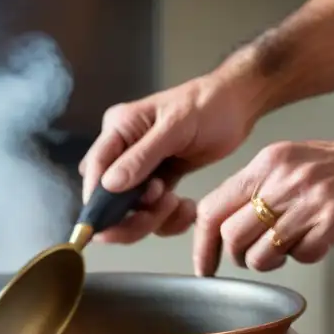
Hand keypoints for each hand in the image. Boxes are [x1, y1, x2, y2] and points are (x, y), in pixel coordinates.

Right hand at [78, 69, 259, 243]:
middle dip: (130, 215)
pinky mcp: (159, 181)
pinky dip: (168, 219)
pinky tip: (187, 208)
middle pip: (109, 197)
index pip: (95, 170)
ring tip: (181, 204)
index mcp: (118, 130)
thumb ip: (141, 157)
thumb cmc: (208, 106)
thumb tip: (108, 184)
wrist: (237, 106)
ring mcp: (140, 169)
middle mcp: (123, 151)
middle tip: (162, 211)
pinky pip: (153, 210)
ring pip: (131, 210)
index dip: (97, 202)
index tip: (107, 227)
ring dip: (154, 219)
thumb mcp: (174, 128)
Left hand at [193, 134, 333, 274]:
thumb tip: (224, 228)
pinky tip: (323, 240)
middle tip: (263, 255)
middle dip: (242, 257)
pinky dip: (309, 257)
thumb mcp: (295, 166)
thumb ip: (260, 190)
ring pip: (260, 252)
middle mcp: (282, 177)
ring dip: (274, 260)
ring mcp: (308, 198)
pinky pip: (301, 256)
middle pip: (231, 236)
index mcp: (267, 163)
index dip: (202, 245)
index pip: (211, 208)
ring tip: (296, 245)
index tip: (205, 266)